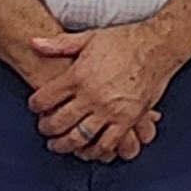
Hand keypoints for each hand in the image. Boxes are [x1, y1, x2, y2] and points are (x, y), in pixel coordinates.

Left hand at [29, 23, 174, 161]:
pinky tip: (88, 151)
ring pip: (79, 138)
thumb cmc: (124, 41)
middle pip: (59, 122)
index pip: (45, 98)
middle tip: (44, 129)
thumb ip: (59, 44)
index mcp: (78, 76)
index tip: (35, 107)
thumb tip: (34, 43)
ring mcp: (110, 110)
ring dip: (65, 145)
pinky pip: (107, 144)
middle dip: (47, 129)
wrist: (156, 47)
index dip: (35, 105)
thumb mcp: (88, 38)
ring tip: (60, 145)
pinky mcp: (128, 120)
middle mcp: (92, 96)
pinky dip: (94, 152)